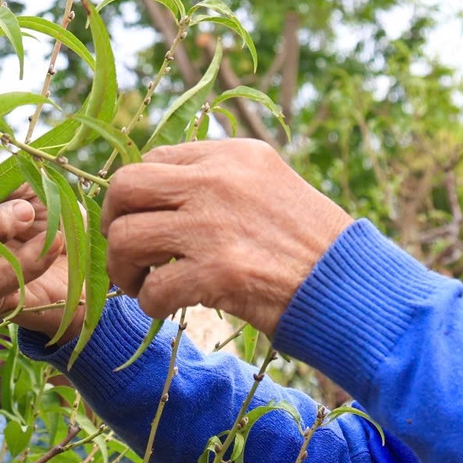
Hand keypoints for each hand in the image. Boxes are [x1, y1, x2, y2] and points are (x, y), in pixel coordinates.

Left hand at [101, 140, 351, 335]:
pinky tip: (166, 308)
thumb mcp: (270, 185)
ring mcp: (213, 225)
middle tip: (126, 251)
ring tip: (139, 284)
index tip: (143, 221)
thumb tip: (163, 193)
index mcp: (232, 154)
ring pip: (126, 237)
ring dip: (122, 268)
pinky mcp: (216, 272)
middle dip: (112, 222)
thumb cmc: (312, 244)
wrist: (350, 284)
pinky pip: (151, 289)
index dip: (136, 195)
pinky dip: (149, 304)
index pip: (153, 159)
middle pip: (125, 187)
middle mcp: (218, 180)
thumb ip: (220, 180)